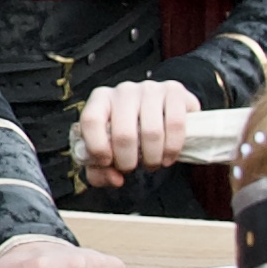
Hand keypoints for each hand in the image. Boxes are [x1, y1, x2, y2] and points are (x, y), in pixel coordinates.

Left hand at [74, 79, 198, 187]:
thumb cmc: (129, 136)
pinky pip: (175, 125)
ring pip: (152, 132)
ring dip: (152, 158)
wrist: (163, 116)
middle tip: (132, 167)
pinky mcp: (175, 92)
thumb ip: (100, 171)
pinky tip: (167, 157)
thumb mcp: (109, 153)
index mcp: (100, 99)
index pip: (90, 120)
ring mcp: (150, 89)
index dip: (97, 147)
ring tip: (151, 163)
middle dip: (128, 161)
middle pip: (123, 134)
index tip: (107, 162)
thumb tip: (116, 178)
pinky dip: (172, 149)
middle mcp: (124, 90)